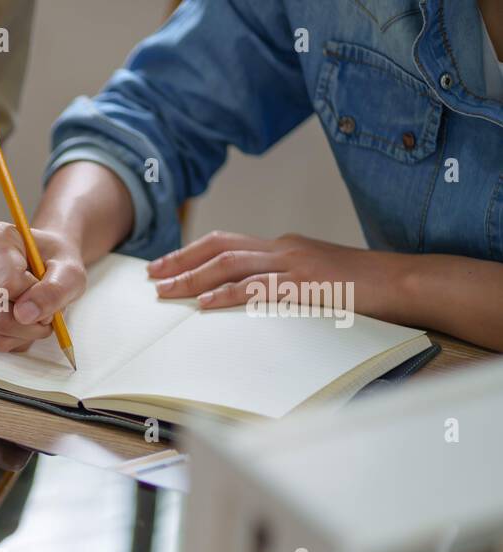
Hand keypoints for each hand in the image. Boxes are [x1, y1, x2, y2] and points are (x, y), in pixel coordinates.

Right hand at [0, 222, 87, 352]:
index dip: (36, 295)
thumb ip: (54, 290)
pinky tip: (24, 320)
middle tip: (48, 307)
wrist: (45, 260)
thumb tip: (24, 316)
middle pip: (0, 315)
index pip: (9, 285)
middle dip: (33, 321)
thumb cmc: (56, 261)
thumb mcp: (70, 271)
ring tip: (38, 313)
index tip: (45, 282)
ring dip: (27, 332)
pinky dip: (17, 338)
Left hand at [149, 231, 394, 316]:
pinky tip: (206, 304)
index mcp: (282, 247)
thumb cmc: (361, 287)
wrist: (404, 281)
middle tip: (151, 276)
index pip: (227, 244)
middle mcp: (283, 249)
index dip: (190, 253)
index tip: (164, 266)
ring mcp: (294, 264)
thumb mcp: (313, 279)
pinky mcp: (306, 284)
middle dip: (180, 262)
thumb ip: (281, 283)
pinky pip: (259, 288)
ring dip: (193, 279)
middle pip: (219, 249)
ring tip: (166, 293)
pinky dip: (228, 295)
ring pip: (231, 266)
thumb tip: (248, 299)